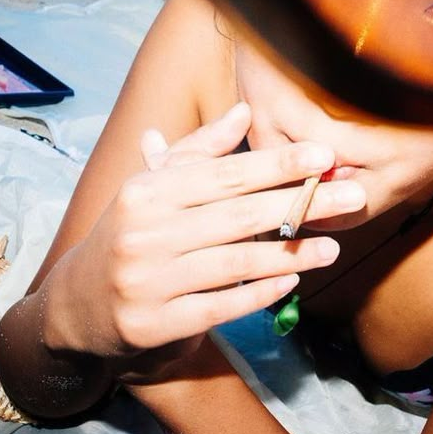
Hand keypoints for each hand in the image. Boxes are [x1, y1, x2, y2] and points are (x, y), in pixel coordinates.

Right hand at [42, 102, 365, 379]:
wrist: (80, 304)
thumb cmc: (133, 232)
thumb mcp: (156, 186)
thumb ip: (201, 150)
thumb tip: (245, 109)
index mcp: (149, 191)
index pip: (226, 174)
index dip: (278, 163)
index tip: (324, 155)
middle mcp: (146, 233)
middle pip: (239, 216)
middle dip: (302, 203)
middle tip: (353, 196)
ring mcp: (148, 282)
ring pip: (236, 263)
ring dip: (291, 253)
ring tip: (334, 246)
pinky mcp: (155, 324)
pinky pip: (221, 306)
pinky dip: (260, 292)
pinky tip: (293, 280)